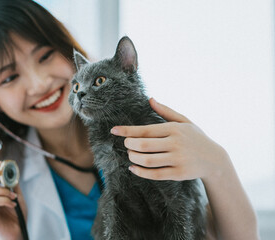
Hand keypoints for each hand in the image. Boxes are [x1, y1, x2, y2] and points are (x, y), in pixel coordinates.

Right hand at [0, 161, 25, 239]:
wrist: (18, 229)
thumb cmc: (16, 212)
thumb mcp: (17, 193)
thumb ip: (12, 182)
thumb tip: (11, 169)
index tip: (2, 163)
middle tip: (0, 173)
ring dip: (3, 190)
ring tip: (13, 196)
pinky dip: (4, 200)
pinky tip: (13, 204)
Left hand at [111, 98, 229, 181]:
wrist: (214, 160)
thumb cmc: (195, 138)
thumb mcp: (184, 121)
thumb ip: (166, 111)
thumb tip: (150, 98)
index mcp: (174, 129)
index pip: (145, 130)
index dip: (127, 130)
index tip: (114, 130)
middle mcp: (176, 143)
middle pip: (143, 145)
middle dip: (129, 144)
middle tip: (126, 144)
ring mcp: (178, 160)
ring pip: (147, 160)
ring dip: (133, 158)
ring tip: (130, 155)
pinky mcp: (179, 174)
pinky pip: (155, 174)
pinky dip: (140, 172)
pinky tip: (133, 168)